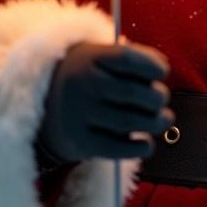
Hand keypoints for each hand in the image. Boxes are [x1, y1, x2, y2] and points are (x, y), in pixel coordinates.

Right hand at [37, 41, 173, 162]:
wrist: (43, 107)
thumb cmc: (86, 78)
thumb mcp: (98, 58)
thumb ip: (128, 59)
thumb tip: (160, 67)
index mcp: (89, 57)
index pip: (126, 58)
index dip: (151, 64)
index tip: (163, 71)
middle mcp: (82, 84)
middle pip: (131, 91)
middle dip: (156, 97)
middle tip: (162, 99)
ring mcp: (79, 113)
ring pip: (128, 121)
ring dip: (155, 122)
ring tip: (163, 120)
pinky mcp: (80, 141)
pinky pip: (116, 148)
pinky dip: (139, 148)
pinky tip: (147, 144)